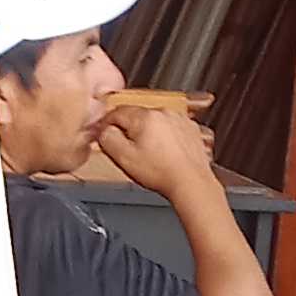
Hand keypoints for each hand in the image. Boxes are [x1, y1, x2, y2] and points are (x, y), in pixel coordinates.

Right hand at [92, 98, 221, 202]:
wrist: (191, 183)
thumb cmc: (161, 173)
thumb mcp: (122, 158)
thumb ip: (107, 138)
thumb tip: (104, 130)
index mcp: (145, 117)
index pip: (117, 112)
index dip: (107, 125)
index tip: (105, 135)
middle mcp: (163, 113)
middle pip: (136, 117)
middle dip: (129, 132)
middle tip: (128, 152)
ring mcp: (179, 120)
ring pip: (154, 123)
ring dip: (148, 135)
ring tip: (149, 157)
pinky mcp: (190, 130)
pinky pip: (170, 130)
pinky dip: (165, 139)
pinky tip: (164, 155)